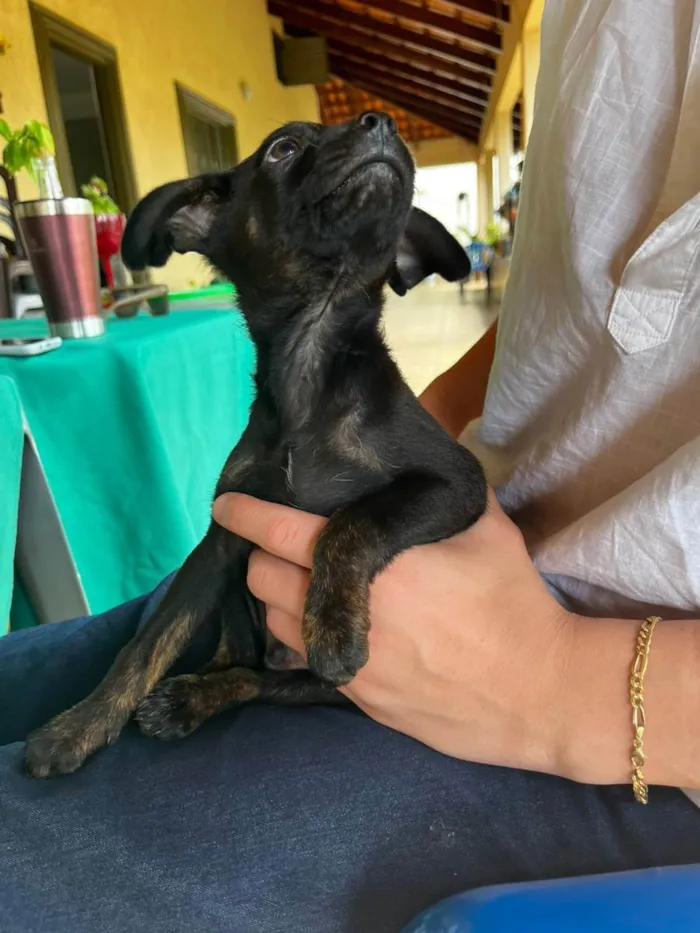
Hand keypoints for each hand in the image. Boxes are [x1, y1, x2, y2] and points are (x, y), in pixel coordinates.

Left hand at [213, 491, 576, 777]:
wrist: (537, 692)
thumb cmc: (512, 602)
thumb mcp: (485, 529)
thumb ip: (437, 496)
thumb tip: (413, 465)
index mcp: (373, 564)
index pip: (283, 532)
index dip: (245, 514)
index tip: (224, 504)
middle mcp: (346, 613)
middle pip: (263, 579)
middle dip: (261, 556)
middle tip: (282, 544)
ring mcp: (346, 661)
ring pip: (275, 624)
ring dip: (277, 597)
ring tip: (303, 582)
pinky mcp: (357, 699)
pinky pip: (306, 658)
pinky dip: (303, 633)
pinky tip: (332, 622)